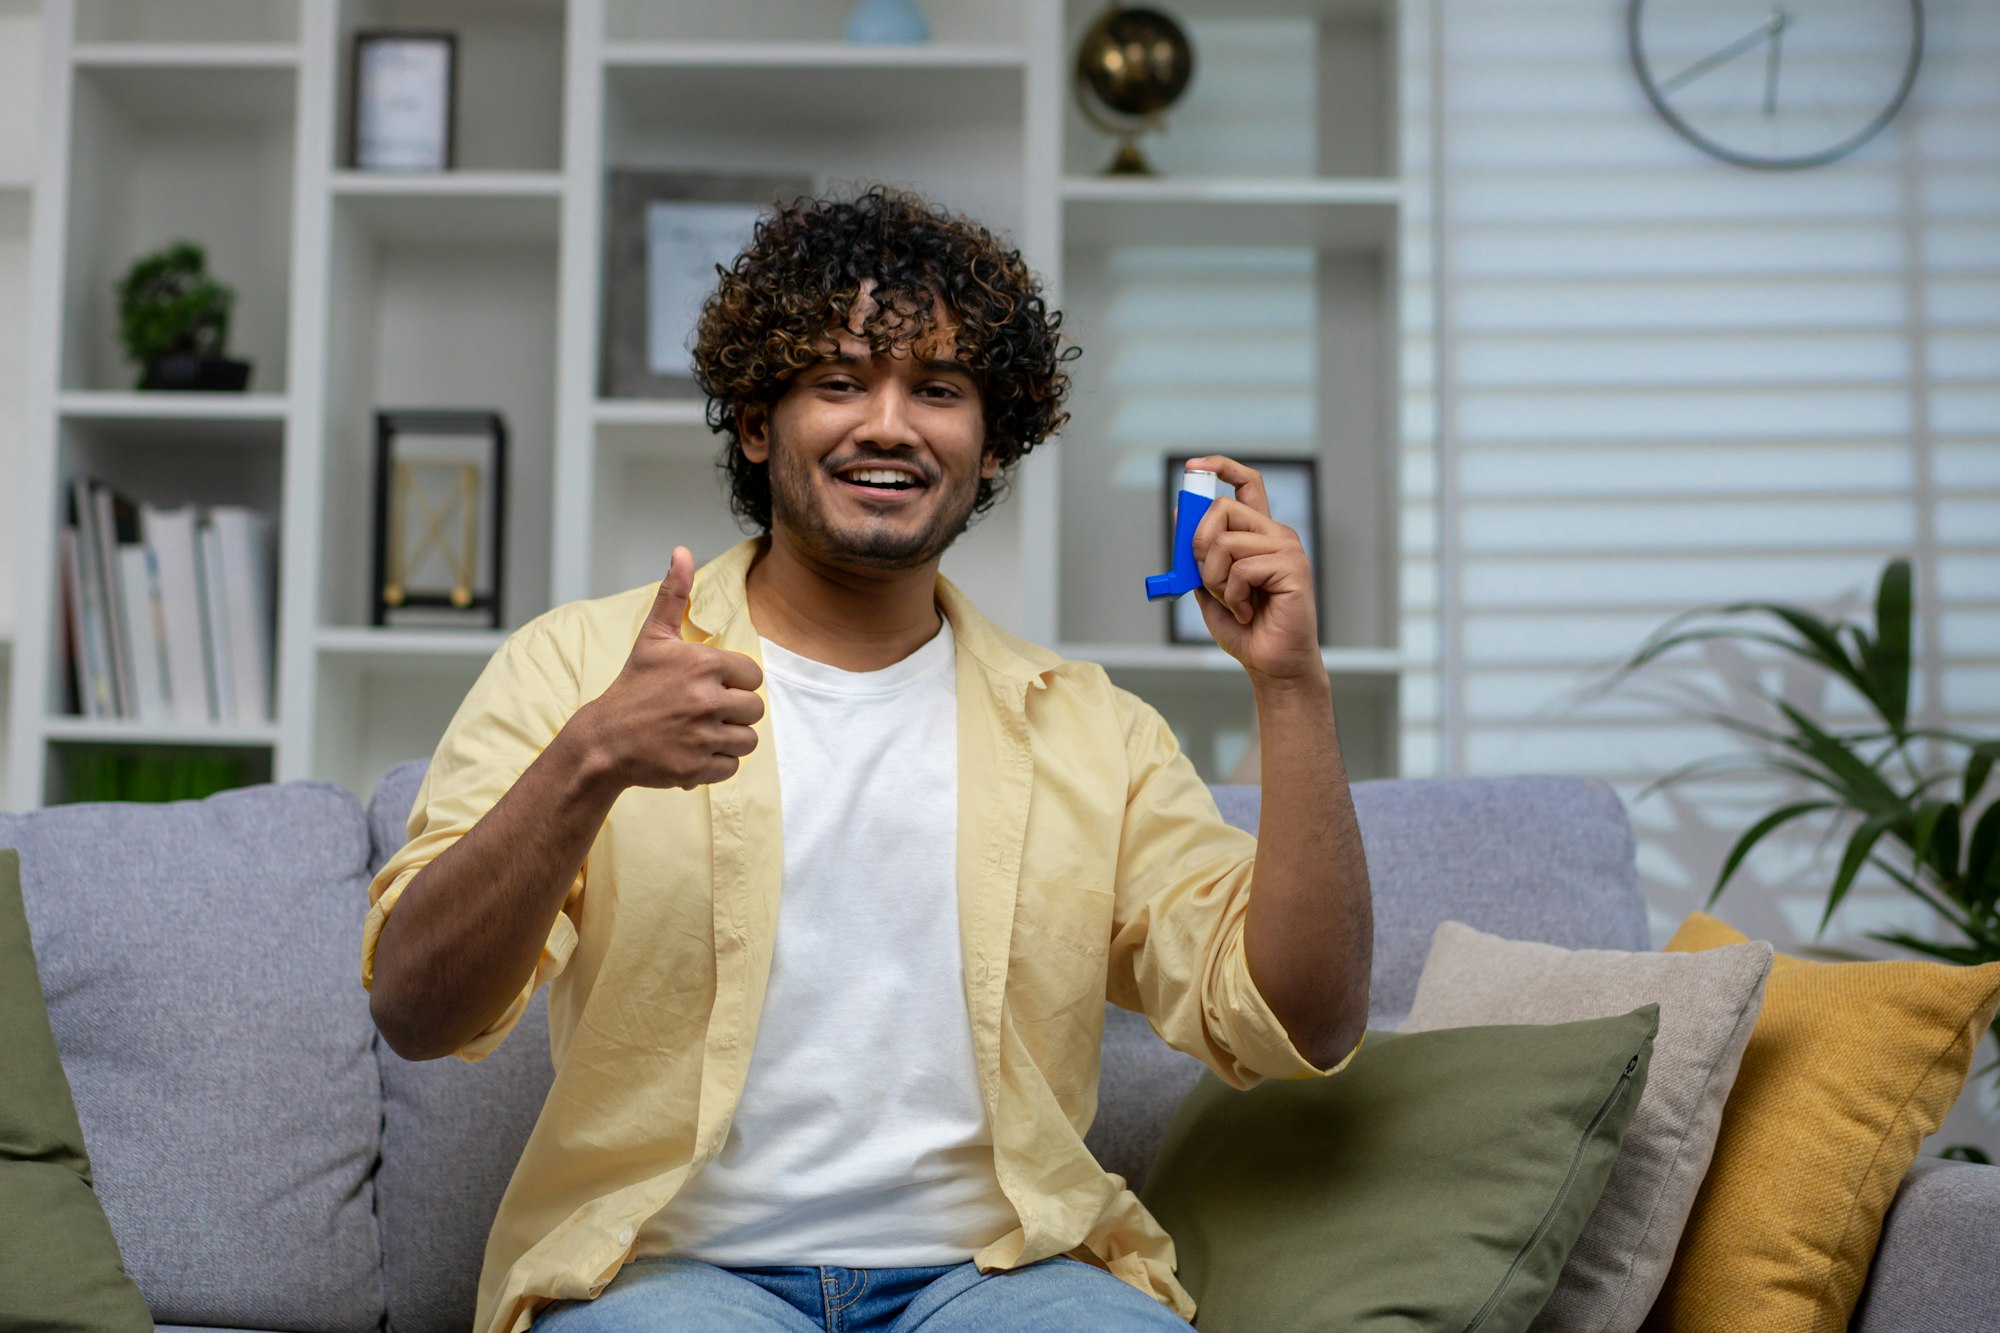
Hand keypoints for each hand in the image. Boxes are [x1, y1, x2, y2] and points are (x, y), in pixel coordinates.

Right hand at [575, 546, 764, 789]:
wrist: (604, 740)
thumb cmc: (634, 686)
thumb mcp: (653, 637)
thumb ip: (674, 594)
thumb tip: (682, 551)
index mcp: (703, 665)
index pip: (753, 676)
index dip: (735, 682)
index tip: (710, 685)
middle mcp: (706, 700)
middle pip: (755, 710)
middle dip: (734, 712)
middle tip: (703, 710)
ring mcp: (701, 736)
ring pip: (748, 740)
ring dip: (728, 738)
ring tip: (700, 731)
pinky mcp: (696, 768)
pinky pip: (732, 766)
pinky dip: (716, 763)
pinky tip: (692, 751)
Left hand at [1185, 456, 1325, 685]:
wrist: (1271, 663)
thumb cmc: (1245, 628)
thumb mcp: (1209, 587)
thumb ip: (1198, 555)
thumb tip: (1180, 516)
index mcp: (1259, 534)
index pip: (1247, 484)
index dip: (1222, 467)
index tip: (1194, 465)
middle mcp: (1276, 535)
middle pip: (1222, 508)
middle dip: (1199, 545)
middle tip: (1209, 579)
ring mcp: (1287, 549)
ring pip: (1225, 541)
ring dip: (1216, 580)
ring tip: (1235, 603)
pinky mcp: (1293, 568)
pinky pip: (1242, 568)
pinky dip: (1233, 595)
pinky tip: (1249, 611)